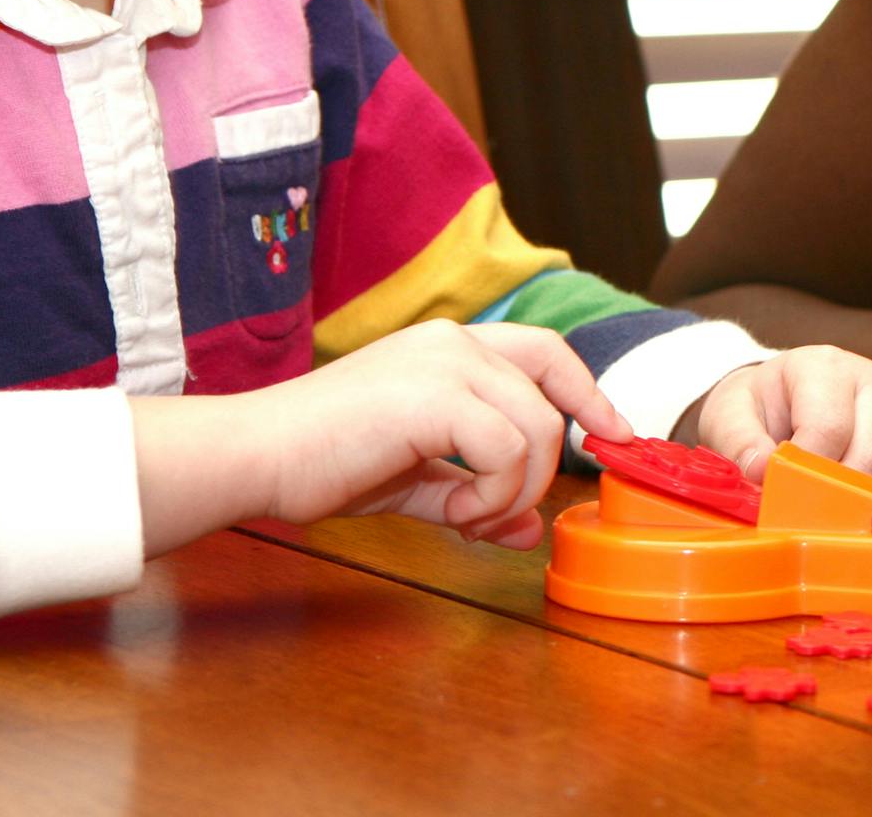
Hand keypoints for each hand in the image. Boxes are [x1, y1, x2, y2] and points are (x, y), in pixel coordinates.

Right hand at [258, 320, 631, 547]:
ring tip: (465, 518)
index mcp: (450, 347)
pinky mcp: (434, 396)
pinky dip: (492, 496)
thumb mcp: (416, 482)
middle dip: (553, 461)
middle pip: (550, 394)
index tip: (614, 433)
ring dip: (514, 491)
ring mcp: (445, 362)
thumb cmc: (323, 464)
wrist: (257, 457)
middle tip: (515, 513)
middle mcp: (454, 341)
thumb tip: (530, 530)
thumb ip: (476, 497)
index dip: (589, 391)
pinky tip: (452, 512)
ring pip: (536, 428)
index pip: (546, 352)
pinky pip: (507, 452)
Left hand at [675, 345, 871, 509]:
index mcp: (825, 367)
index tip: (784, 500)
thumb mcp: (730, 414)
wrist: (779, 399)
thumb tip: (761, 471)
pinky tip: (871, 525)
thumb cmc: (757, 408)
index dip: (807, 473)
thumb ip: (739, 441)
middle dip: (841, 498)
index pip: (829, 427)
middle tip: (810, 524)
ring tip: (835, 526)